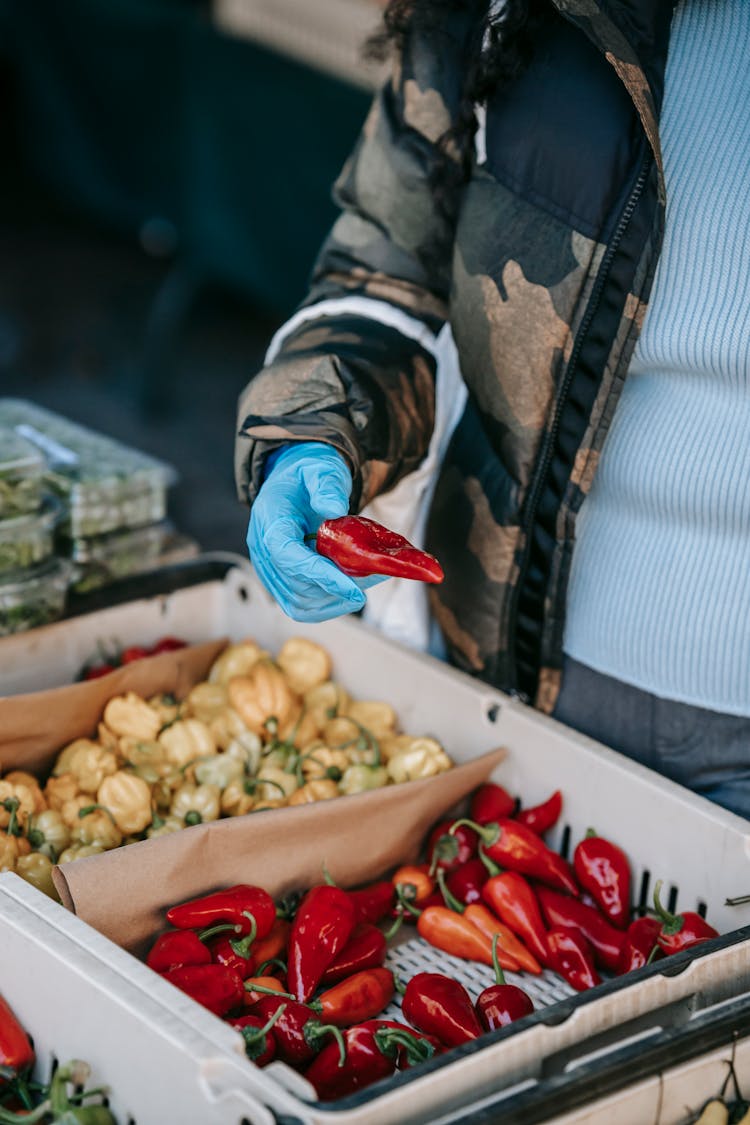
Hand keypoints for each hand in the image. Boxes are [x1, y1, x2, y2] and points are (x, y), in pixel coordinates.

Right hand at [248, 443, 377, 622]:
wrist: (295, 482)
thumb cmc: (308, 476)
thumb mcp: (320, 469)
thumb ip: (326, 487)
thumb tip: (334, 508)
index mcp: (269, 519)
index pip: (287, 555)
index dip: (319, 575)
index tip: (353, 588)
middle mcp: (263, 549)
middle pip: (296, 584)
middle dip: (337, 587)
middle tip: (374, 576)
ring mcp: (269, 568)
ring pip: (299, 602)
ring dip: (336, 600)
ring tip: (366, 582)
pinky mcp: (280, 581)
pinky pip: (301, 606)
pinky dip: (327, 605)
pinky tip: (350, 593)